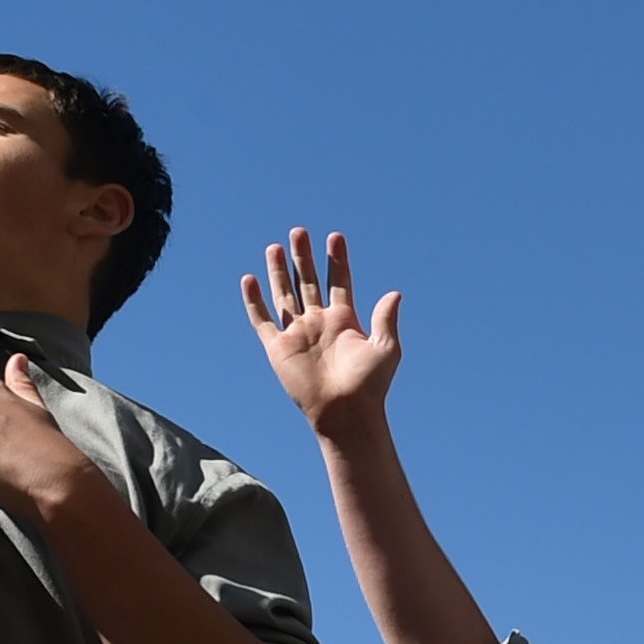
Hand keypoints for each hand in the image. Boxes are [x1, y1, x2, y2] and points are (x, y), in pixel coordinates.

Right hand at [244, 229, 403, 433]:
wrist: (344, 412)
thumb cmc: (369, 386)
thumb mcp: (385, 348)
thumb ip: (386, 319)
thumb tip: (394, 293)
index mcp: (344, 320)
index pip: (339, 281)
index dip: (337, 260)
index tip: (335, 237)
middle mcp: (318, 323)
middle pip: (308, 281)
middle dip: (303, 257)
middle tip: (298, 231)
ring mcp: (297, 334)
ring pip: (284, 295)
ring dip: (280, 271)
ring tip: (275, 246)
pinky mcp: (278, 348)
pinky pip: (262, 320)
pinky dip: (254, 301)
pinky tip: (249, 279)